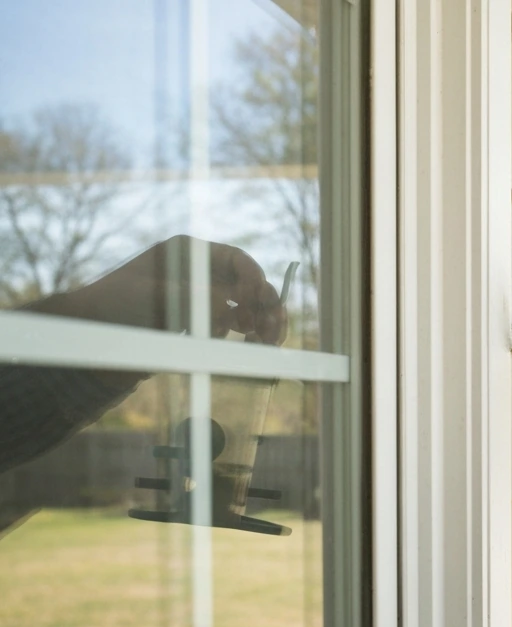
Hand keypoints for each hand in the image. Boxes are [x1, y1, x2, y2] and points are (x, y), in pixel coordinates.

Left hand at [43, 236, 286, 343]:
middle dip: (264, 304)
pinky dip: (246, 335)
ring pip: (244, 306)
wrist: (93, 335)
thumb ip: (203, 295)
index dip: (254, 278)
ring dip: (261, 321)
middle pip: (247, 284)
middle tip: (275, 326)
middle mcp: (200, 273)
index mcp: (190, 253)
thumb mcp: (161, 295)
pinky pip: (233, 326)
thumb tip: (242, 300)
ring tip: (268, 340)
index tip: (260, 299)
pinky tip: (250, 344)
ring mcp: (202, 298)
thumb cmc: (117, 305)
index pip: (236, 260)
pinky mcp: (199, 323)